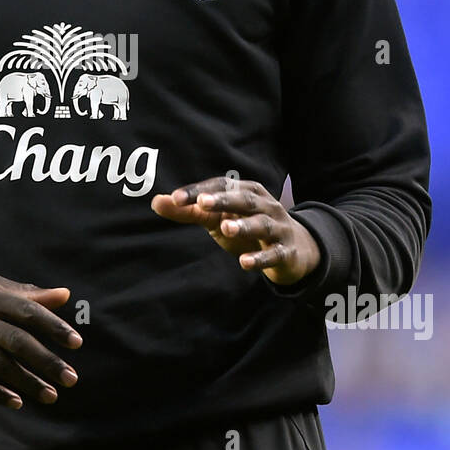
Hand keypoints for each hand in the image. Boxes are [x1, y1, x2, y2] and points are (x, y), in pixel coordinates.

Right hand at [0, 266, 80, 408]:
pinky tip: (16, 401)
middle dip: (45, 361)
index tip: (76, 343)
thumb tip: (65, 295)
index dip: (53, 326)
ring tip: (50, 395)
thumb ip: (23, 293)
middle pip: (14, 341)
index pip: (25, 311)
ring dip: (26, 382)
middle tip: (71, 378)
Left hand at [150, 177, 321, 285]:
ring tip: (226, 228)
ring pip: (261, 224)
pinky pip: (273, 254)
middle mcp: (264, 205)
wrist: (294, 250)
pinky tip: (244, 263)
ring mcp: (277, 227)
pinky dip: (260, 258)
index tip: (176, 198)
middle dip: (223, 200)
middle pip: (244, 200)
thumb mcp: (218, 218)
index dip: (199, 190)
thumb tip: (156, 201)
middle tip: (202, 203)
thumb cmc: (247, 227)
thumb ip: (189, 211)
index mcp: (246, 191)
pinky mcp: (285, 251)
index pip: (221, 186)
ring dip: (245, 226)